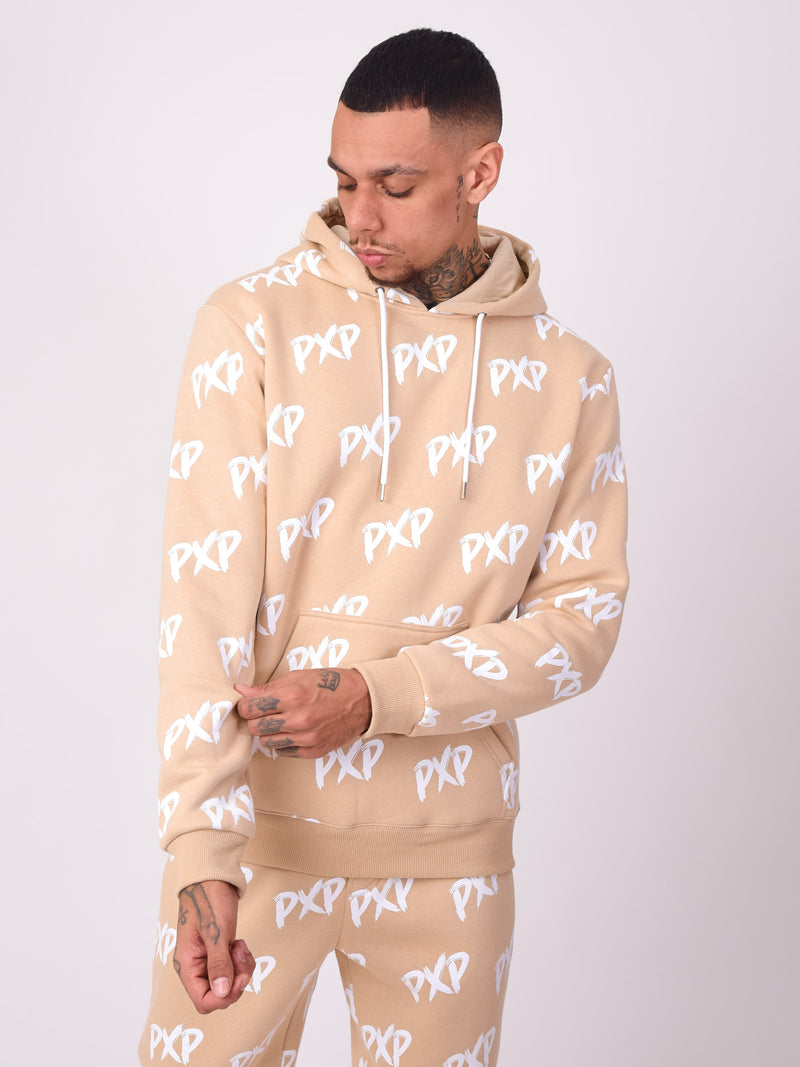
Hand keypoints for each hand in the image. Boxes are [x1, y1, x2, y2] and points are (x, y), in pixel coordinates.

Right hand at [173, 880, 253, 1013]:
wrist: (212, 877)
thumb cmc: (209, 899)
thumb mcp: (215, 932)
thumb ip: (218, 964)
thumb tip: (222, 993)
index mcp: (187, 965)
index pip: (204, 1001)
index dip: (224, 997)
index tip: (239, 977)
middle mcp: (195, 967)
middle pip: (218, 995)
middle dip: (236, 981)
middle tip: (241, 955)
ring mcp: (206, 960)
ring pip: (228, 983)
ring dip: (240, 969)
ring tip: (240, 946)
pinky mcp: (218, 952)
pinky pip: (232, 969)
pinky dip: (241, 961)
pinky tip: (239, 944)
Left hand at [236, 668, 371, 758]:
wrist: (363, 700)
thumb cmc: (331, 683)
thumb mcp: (299, 676)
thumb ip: (268, 687)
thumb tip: (241, 691)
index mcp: (293, 696)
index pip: (251, 708)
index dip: (245, 706)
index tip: (248, 704)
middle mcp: (299, 719)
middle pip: (256, 727)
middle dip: (254, 719)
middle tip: (263, 713)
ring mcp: (307, 738)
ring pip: (267, 742)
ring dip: (268, 732)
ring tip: (279, 721)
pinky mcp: (314, 751)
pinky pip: (284, 752)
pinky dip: (283, 742)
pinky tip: (291, 731)